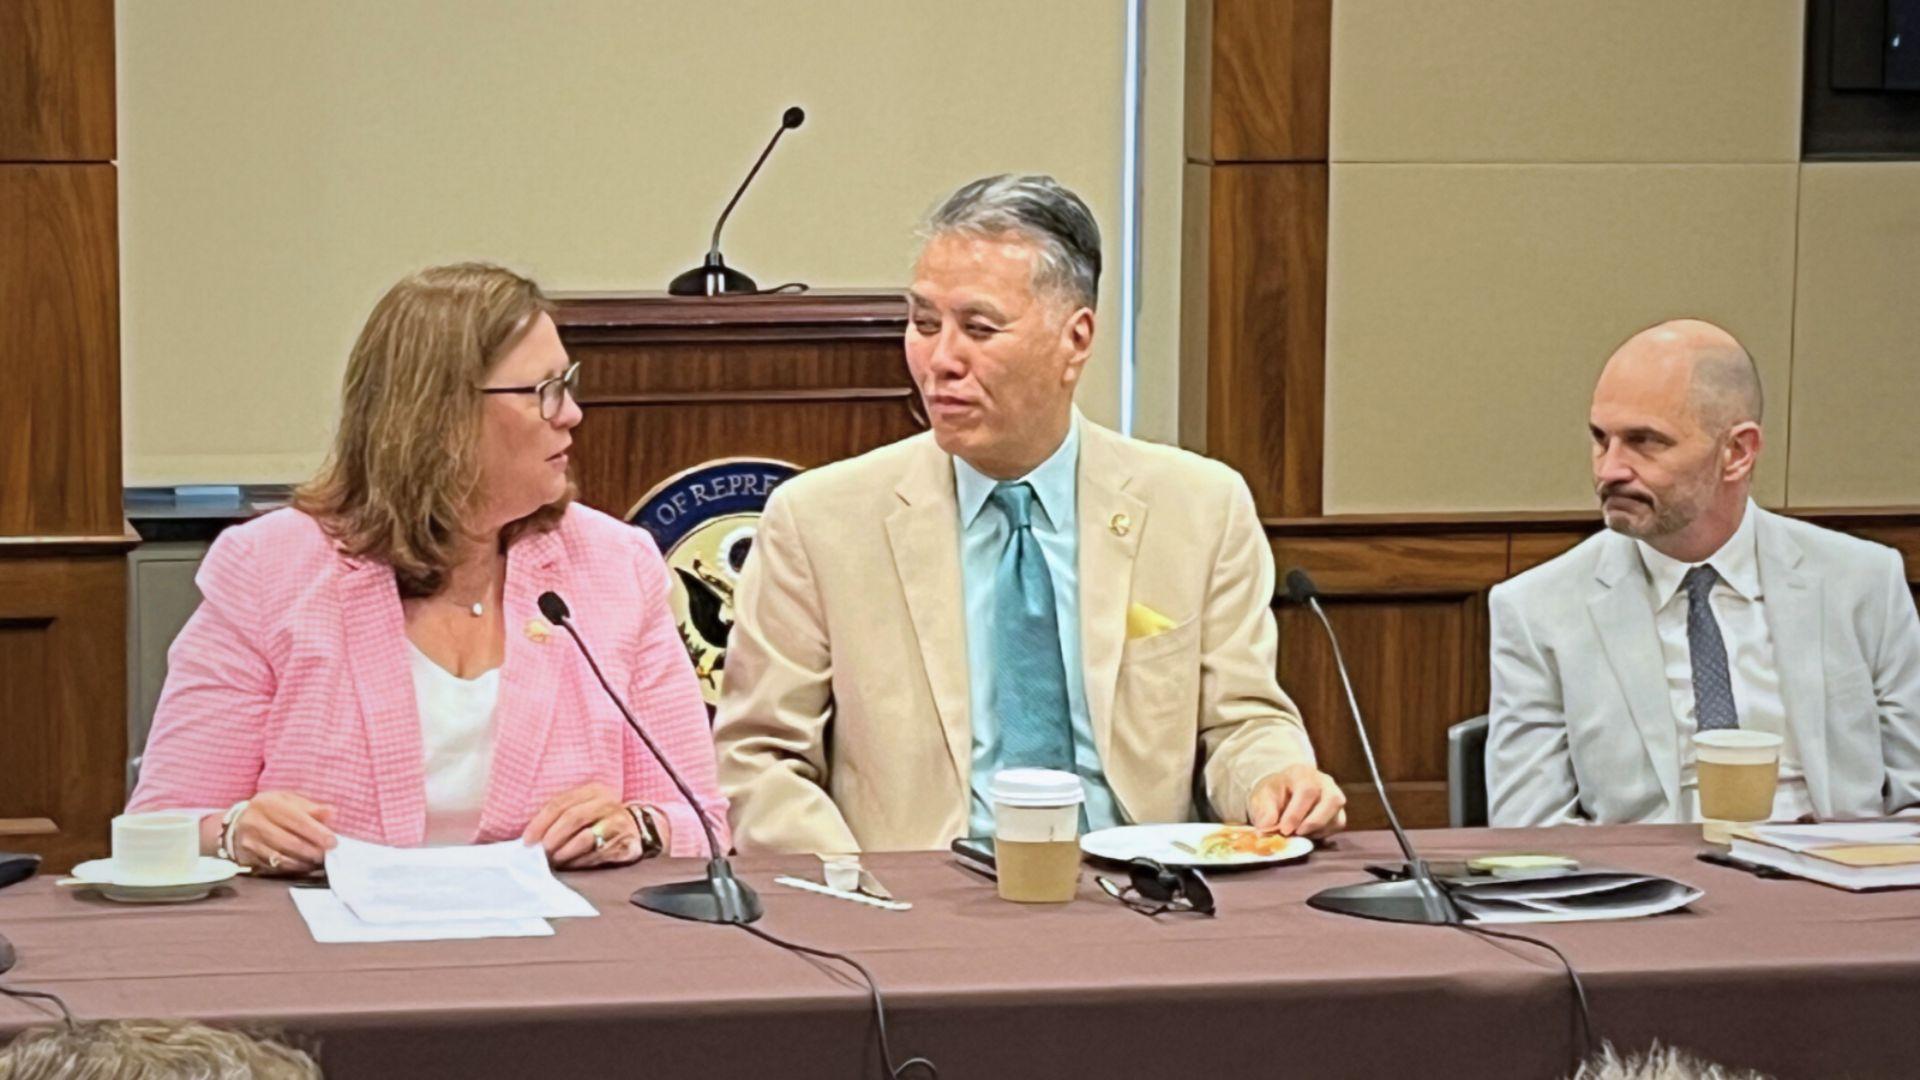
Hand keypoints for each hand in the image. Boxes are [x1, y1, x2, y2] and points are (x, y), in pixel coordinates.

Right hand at [229, 791, 337, 874]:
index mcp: (268, 804)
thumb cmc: (270, 809)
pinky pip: (273, 866)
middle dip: (312, 851)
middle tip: (327, 855)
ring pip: (281, 857)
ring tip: (318, 861)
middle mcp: (255, 822)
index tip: (333, 842)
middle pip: (290, 842)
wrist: (237, 823)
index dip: (317, 833)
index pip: (297, 820)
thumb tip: (331, 812)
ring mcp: (249, 842)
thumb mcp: (288, 801)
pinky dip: (292, 868)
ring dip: (304, 862)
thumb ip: (310, 807)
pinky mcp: (247, 857)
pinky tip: (303, 866)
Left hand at [521, 783, 641, 867]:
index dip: (540, 823)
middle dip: (552, 837)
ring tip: (555, 860)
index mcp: (592, 790)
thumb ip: (560, 816)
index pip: (560, 803)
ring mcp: (618, 822)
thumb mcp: (582, 808)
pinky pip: (598, 855)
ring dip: (565, 852)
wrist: (636, 829)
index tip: (527, 840)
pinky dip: (580, 862)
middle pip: (573, 818)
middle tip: (541, 852)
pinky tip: (572, 865)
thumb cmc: (599, 820)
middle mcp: (607, 803)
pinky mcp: (626, 842)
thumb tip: (532, 838)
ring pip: (585, 838)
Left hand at [1248, 765, 1346, 838]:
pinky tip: (1307, 833)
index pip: (1307, 791)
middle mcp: (1325, 782)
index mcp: (1303, 773)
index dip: (1296, 813)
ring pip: (1337, 816)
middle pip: (1332, 800)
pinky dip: (1322, 833)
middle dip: (1313, 822)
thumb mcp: (1263, 797)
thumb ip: (1265, 812)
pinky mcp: (1339, 812)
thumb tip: (1267, 827)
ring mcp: (1335, 796)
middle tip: (1296, 834)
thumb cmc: (1275, 793)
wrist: (1283, 792)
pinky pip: (1337, 825)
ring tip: (1299, 833)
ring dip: (1318, 830)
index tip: (1284, 830)